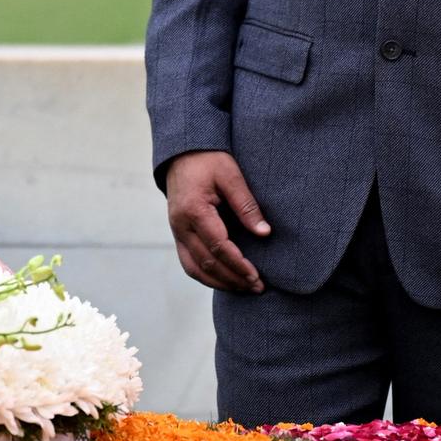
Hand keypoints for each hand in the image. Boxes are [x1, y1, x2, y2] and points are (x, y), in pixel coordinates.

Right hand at [164, 150, 268, 292]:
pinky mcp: (177, 233)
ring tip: (244, 289)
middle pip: (206, 263)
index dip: (239, 265)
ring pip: (194, 268)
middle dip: (233, 279)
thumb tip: (264, 233)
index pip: (218, 246)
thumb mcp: (231, 175)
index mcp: (194, 210)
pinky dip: (206, 275)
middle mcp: (180, 225)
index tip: (257, 277)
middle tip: (257, 287)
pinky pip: (188, 262)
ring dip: (219, 282)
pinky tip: (225, 280)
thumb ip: (246, 205)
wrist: (181, 152)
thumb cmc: (208, 160)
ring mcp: (176, 231)